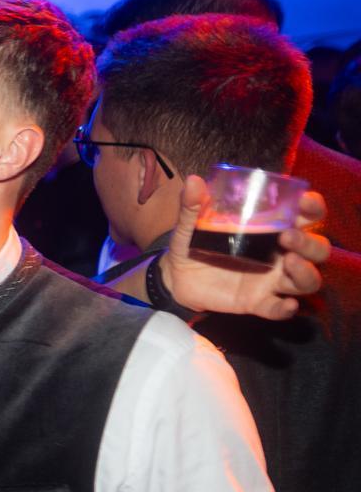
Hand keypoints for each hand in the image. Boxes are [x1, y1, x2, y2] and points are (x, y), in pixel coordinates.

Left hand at [162, 177, 330, 318]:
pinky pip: (278, 309)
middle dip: (309, 243)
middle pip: (316, 249)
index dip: (313, 208)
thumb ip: (193, 206)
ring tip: (289, 262)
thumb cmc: (193, 244)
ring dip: (305, 272)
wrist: (175, 277)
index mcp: (272, 229)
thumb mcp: (190, 225)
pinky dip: (285, 309)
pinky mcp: (257, 302)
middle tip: (287, 237)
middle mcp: (280, 254)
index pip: (307, 216)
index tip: (305, 203)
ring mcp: (271, 280)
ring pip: (307, 280)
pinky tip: (285, 305)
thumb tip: (193, 182)